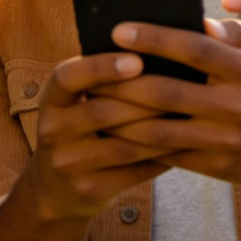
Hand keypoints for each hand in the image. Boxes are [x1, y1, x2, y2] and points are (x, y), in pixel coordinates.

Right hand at [27, 51, 175, 221]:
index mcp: (51, 98)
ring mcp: (68, 164)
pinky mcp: (89, 189)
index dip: (101, 67)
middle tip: (181, 88)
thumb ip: (102, 78)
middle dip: (145, 100)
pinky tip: (183, 145)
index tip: (137, 59)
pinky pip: (134, 172)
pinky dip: (162, 158)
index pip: (68, 77)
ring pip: (123, 145)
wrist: (55, 187)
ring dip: (160, 130)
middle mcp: (52, 130)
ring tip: (189, 115)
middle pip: (102, 111)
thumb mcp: (75, 99)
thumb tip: (154, 51)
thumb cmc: (80, 125)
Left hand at [96, 18, 240, 189]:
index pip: (195, 49)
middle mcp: (240, 106)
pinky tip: (114, 129)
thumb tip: (194, 17)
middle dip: (124, 81)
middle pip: (168, 92)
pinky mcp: (216, 168)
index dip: (154, 38)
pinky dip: (137, 142)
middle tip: (92, 70)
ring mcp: (227, 141)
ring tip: (95, 100)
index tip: (118, 30)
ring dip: (121, 116)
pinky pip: (167, 154)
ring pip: (161, 130)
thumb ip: (231, 32)